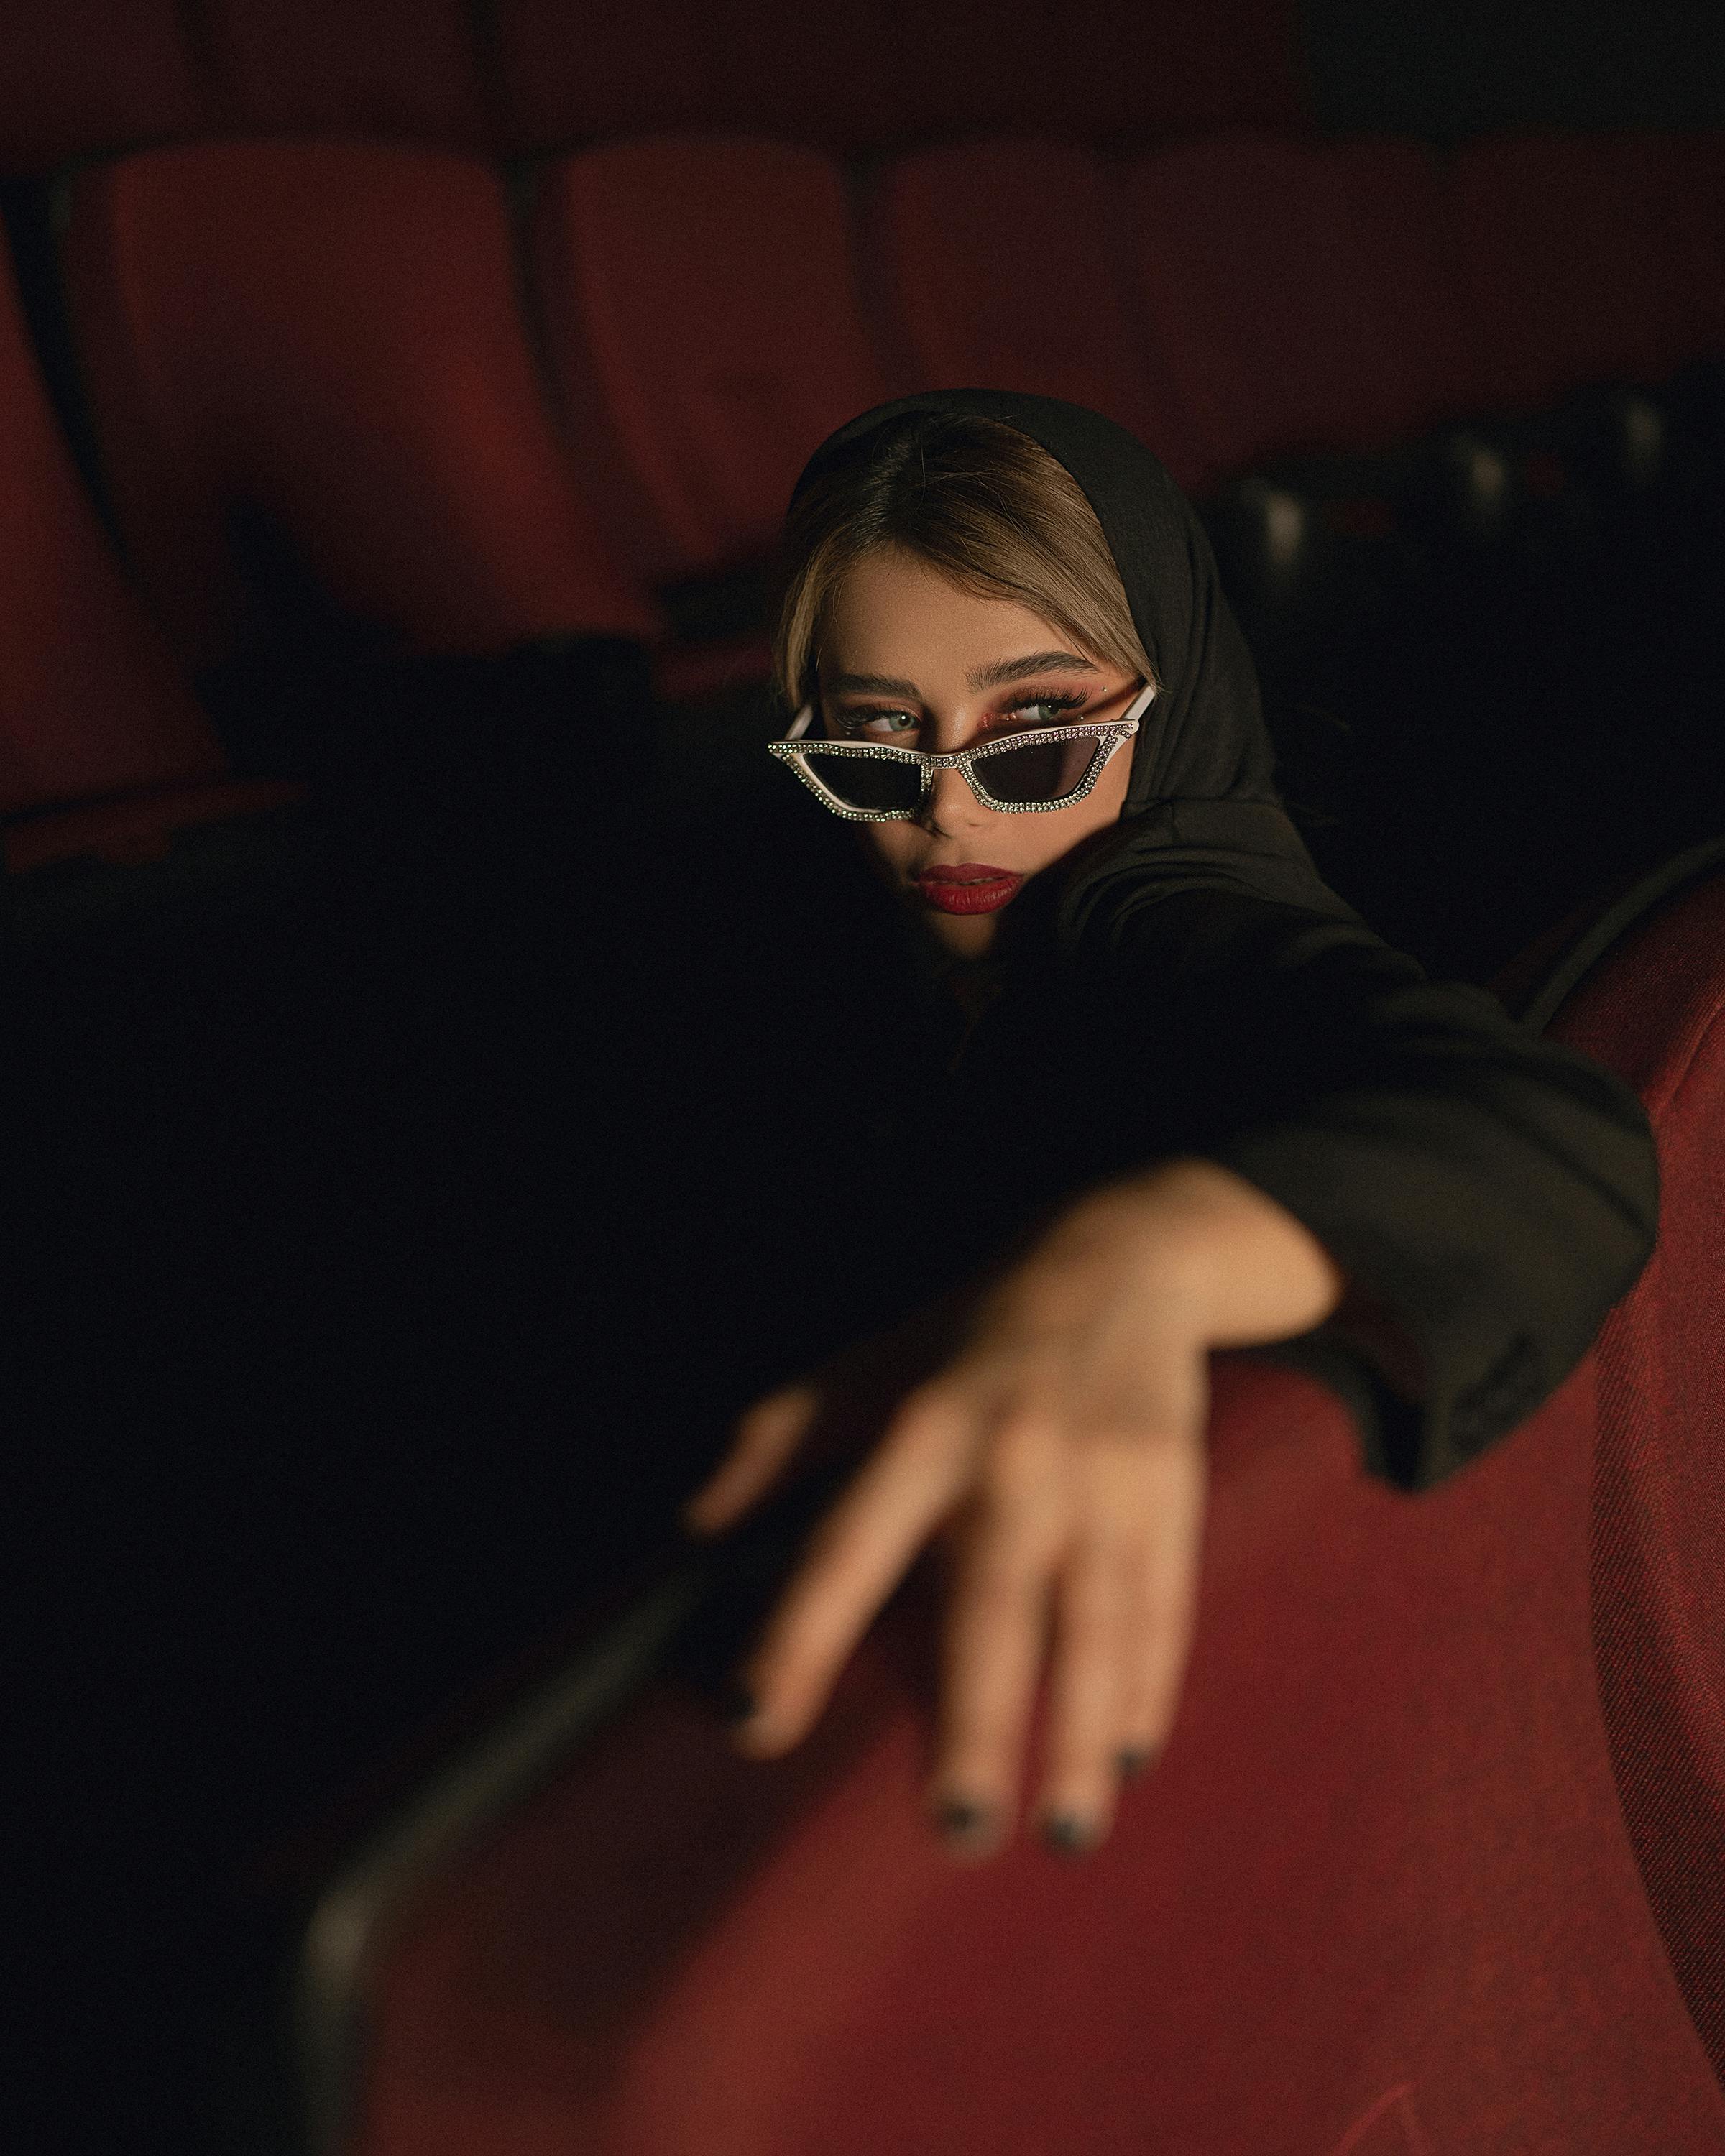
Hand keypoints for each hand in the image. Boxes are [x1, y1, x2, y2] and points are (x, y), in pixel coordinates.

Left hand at [680, 1158, 1343, 1860]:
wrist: (1117, 1259)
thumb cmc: (962, 1334)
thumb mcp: (860, 1365)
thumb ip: (774, 1443)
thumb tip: (692, 1528)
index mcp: (920, 1427)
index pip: (847, 1545)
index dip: (795, 1632)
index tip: (753, 1721)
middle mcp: (1012, 1456)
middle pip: (992, 1605)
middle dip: (976, 1721)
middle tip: (955, 1830)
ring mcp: (1101, 1476)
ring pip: (1093, 1622)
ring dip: (1077, 1732)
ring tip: (1061, 1833)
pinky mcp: (1170, 1490)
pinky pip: (1161, 1604)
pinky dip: (1149, 1685)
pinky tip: (1129, 1759)